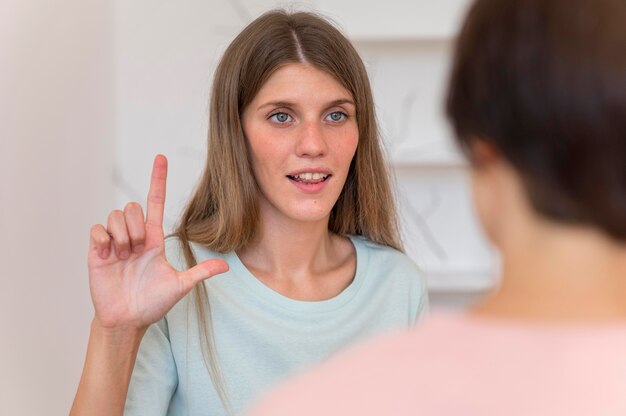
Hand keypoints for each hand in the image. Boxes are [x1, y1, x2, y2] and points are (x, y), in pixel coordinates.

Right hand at [87, 155, 227, 329]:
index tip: (161, 157)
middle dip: (136, 226)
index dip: (159, 180)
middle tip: (137, 252)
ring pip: (116, 215)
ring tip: (124, 257)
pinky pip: (97, 228)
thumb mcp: (180, 285)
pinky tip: (109, 254)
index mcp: (154, 239)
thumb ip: (200, 272)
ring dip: (123, 236)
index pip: (155, 202)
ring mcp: (115, 242)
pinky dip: (104, 239)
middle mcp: (134, 236)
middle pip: (133, 206)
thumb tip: (226, 266)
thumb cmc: (153, 303)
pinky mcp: (97, 251)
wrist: (128, 320)